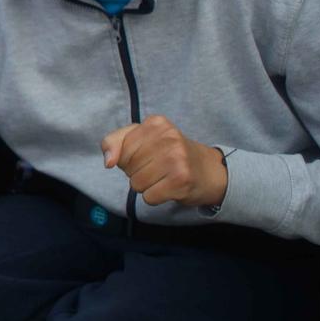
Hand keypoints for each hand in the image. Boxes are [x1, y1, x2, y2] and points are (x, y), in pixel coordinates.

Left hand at [101, 115, 226, 208]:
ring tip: (164, 177)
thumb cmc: (171, 154)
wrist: (211, 172)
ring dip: (146, 186)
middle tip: (158, 167)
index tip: (147, 154)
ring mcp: (176, 159)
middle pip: (127, 166)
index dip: (128, 157)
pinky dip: (155, 197)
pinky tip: (169, 187)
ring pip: (136, 184)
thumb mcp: (144, 138)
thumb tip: (108, 162)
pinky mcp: (181, 181)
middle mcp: (168, 137)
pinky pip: (148, 197)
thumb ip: (116, 142)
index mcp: (157, 122)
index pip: (120, 147)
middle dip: (137, 171)